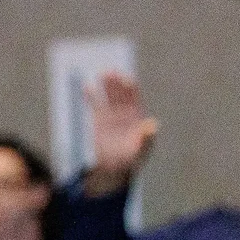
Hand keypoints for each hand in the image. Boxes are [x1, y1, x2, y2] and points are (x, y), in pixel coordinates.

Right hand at [81, 71, 158, 194]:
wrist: (115, 167)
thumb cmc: (132, 158)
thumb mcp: (140, 149)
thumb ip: (146, 137)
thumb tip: (152, 124)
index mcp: (137, 114)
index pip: (134, 96)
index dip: (130, 87)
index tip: (127, 80)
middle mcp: (124, 110)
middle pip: (120, 92)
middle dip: (116, 82)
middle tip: (110, 73)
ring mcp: (111, 113)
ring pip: (108, 95)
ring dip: (106, 85)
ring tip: (102, 74)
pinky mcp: (99, 119)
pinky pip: (94, 104)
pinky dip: (91, 95)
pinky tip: (87, 86)